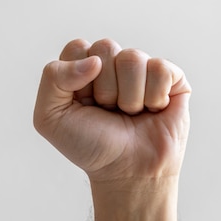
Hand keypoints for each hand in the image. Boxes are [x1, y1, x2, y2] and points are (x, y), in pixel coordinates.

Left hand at [33, 38, 190, 184]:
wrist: (126, 172)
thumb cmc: (88, 145)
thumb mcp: (49, 117)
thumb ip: (52, 78)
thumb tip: (94, 60)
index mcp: (82, 68)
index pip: (77, 47)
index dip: (77, 79)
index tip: (83, 105)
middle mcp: (112, 64)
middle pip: (105, 47)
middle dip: (103, 89)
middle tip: (108, 111)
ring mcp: (142, 70)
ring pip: (132, 58)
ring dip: (128, 97)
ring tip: (130, 114)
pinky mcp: (171, 78)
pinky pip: (160, 69)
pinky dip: (153, 98)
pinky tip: (152, 111)